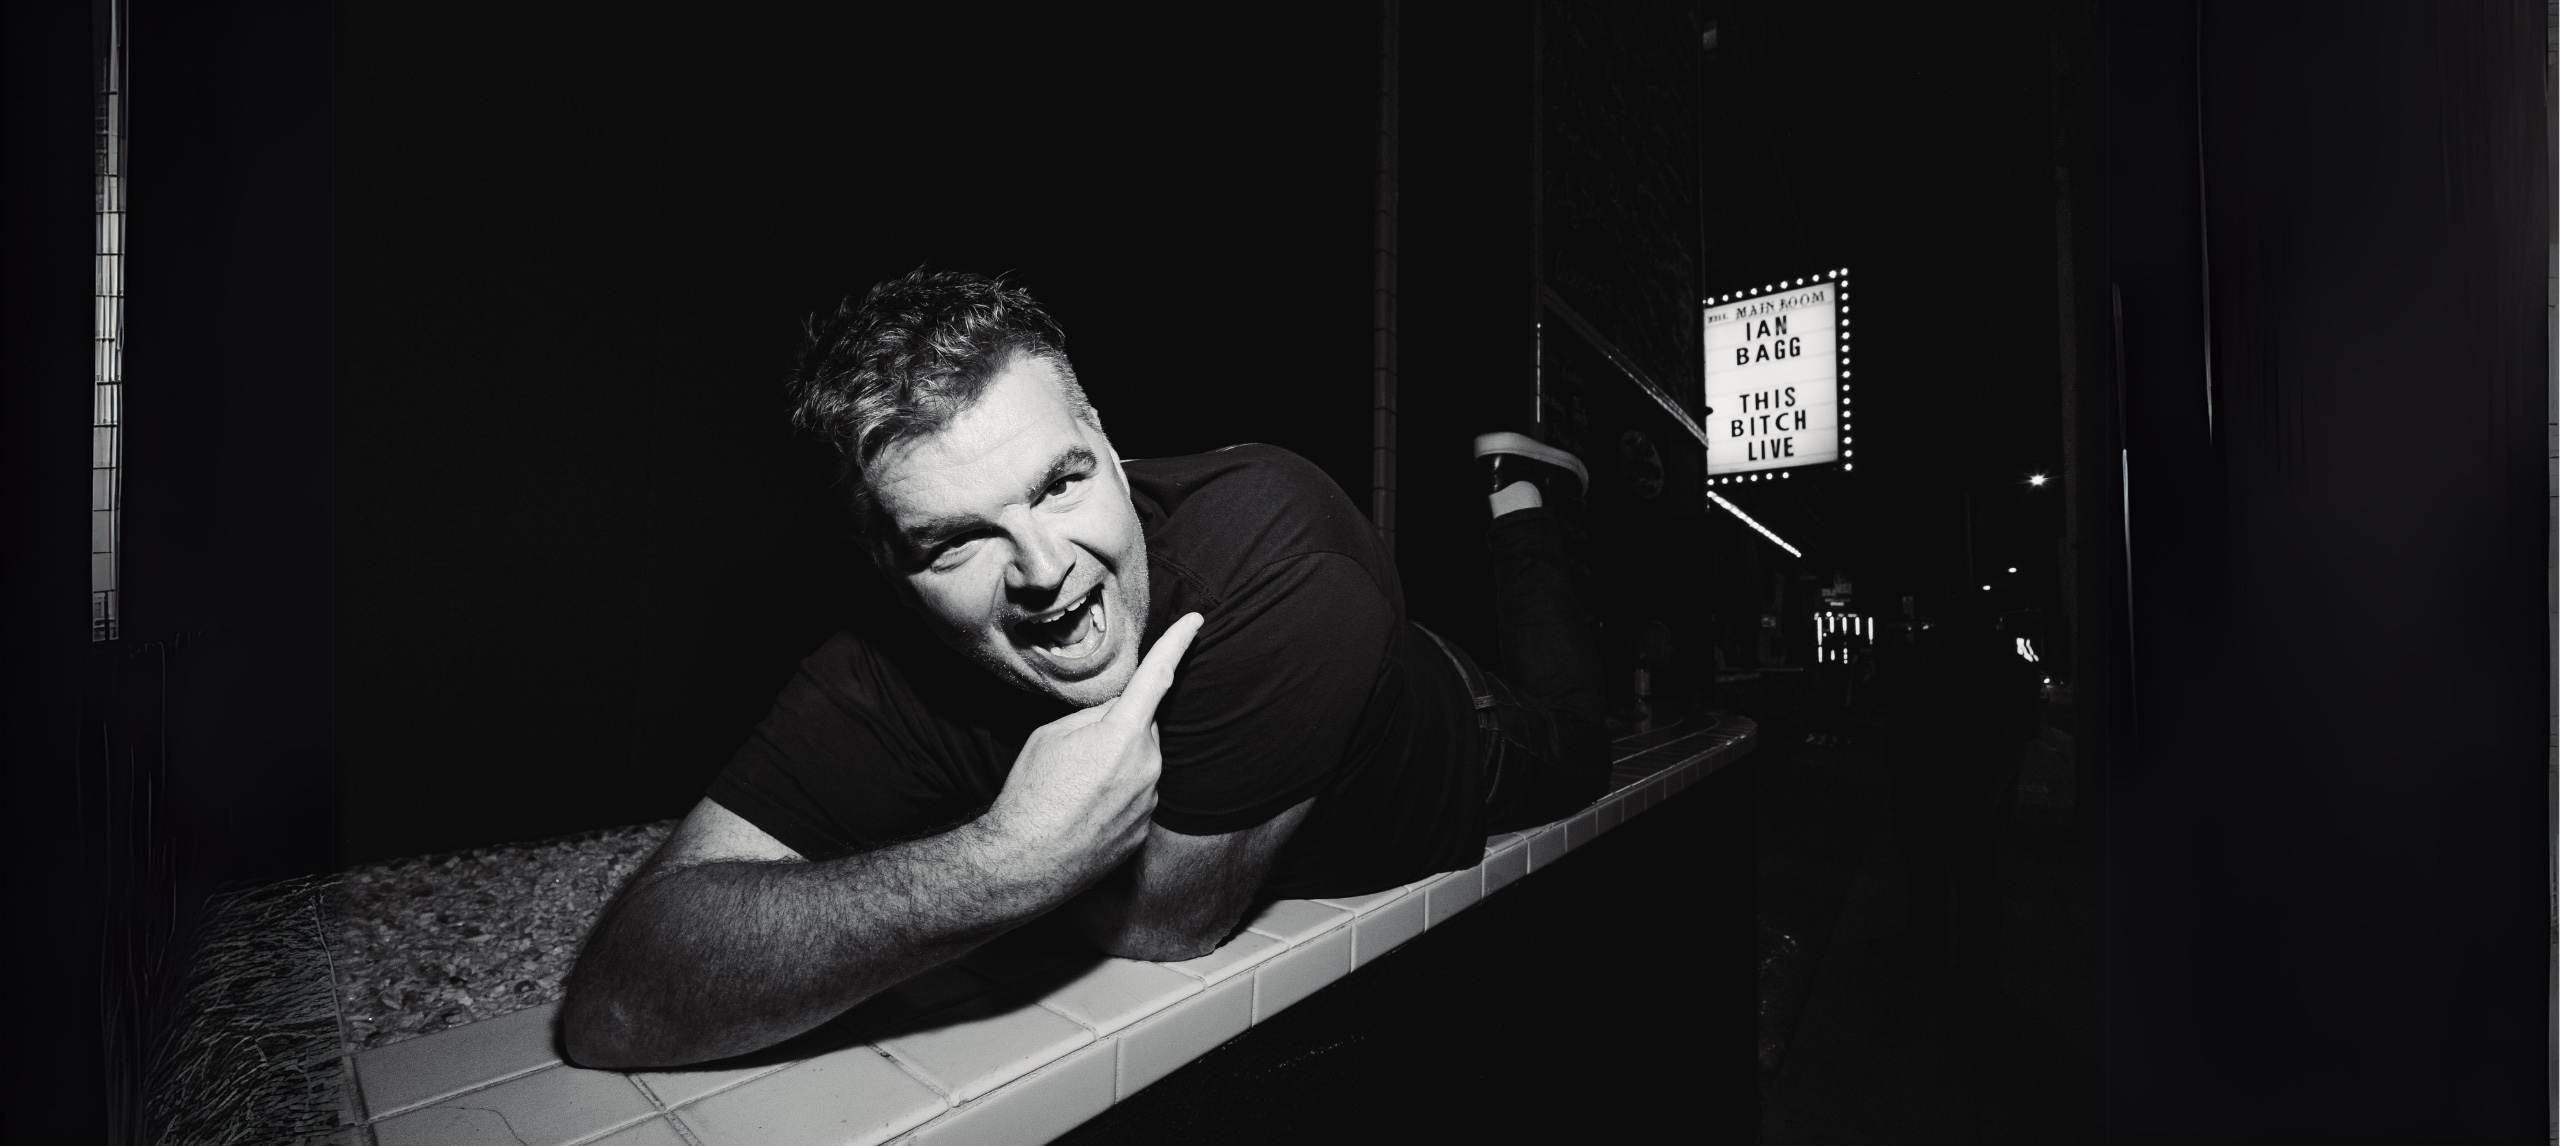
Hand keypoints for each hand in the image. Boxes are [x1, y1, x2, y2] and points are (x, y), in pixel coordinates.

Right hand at [985, 612, 1203, 889]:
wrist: (1026, 862)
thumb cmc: (1032, 793)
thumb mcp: (1053, 735)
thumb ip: (1094, 715)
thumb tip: (1116, 710)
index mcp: (1122, 733)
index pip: (1157, 676)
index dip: (1178, 643)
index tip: (1197, 621)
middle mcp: (1147, 765)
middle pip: (1141, 727)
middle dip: (1117, 728)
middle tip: (1078, 752)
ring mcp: (1150, 801)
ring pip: (1140, 763)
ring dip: (1116, 765)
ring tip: (1076, 788)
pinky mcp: (1145, 830)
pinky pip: (1137, 796)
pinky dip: (1115, 795)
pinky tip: (1085, 811)